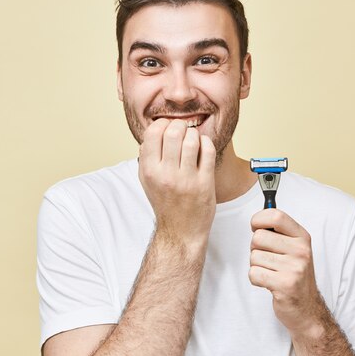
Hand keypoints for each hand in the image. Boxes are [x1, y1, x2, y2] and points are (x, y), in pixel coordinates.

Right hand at [139, 118, 215, 244]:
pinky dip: (206, 143)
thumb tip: (153, 132)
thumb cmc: (165, 202)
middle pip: (174, 132)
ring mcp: (187, 180)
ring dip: (194, 134)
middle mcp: (166, 175)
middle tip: (183, 130)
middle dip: (180, 126)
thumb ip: (146, 157)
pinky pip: (208, 151)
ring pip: (192, 140)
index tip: (168, 127)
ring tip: (193, 139)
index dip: (163, 124)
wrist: (180, 231)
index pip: (153, 132)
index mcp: (149, 171)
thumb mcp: (147, 181)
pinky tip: (203, 147)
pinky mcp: (205, 183)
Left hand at [249, 209, 327, 338]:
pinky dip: (256, 280)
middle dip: (255, 249)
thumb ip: (277, 232)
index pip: (275, 216)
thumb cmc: (293, 274)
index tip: (256, 228)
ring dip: (256, 266)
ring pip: (253, 257)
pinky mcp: (285, 285)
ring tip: (271, 273)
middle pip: (257, 237)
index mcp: (302, 237)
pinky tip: (269, 283)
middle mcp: (301, 250)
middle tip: (268, 260)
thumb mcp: (293, 248)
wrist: (307, 309)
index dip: (258, 220)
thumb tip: (256, 218)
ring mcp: (295, 268)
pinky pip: (253, 274)